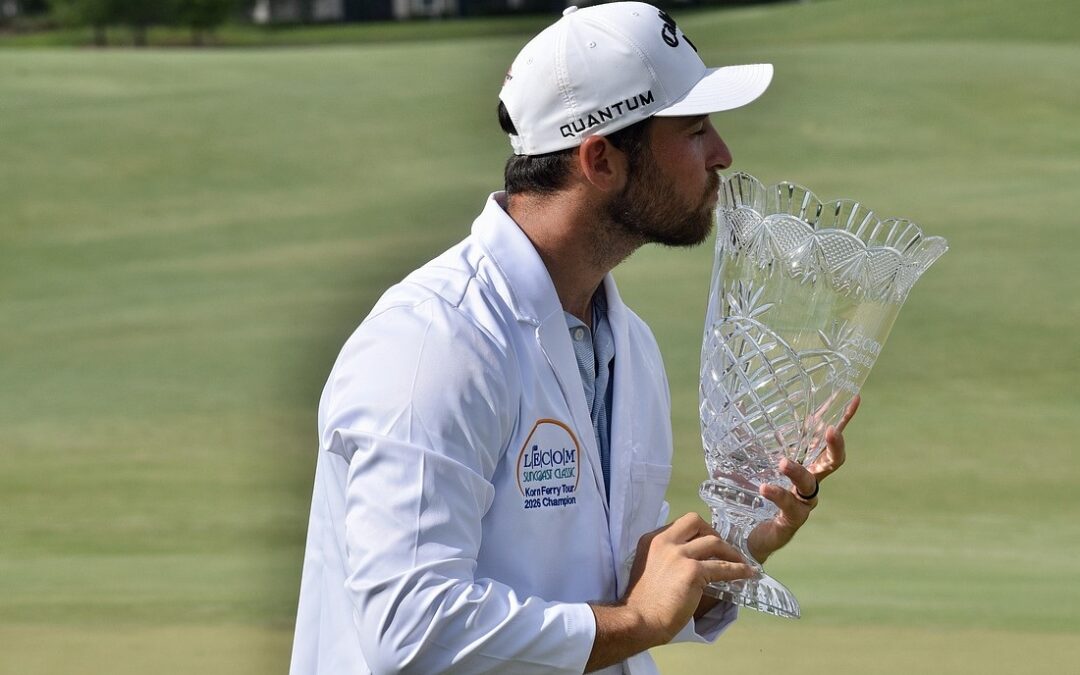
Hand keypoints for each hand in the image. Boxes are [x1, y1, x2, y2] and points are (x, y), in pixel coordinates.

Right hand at [585, 514, 752, 670]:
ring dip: (730, 552)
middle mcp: (665, 542)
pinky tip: (747, 574)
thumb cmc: (641, 601)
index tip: (706, 542)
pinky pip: (723, 568)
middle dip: (712, 532)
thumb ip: (663, 557)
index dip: (697, 532)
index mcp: (652, 540)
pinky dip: (738, 570)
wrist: (638, 620)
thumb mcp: (647, 567)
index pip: (680, 525)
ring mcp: (679, 555)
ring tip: (740, 562)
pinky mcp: (692, 571)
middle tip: (721, 548)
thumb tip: (687, 561)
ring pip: (713, 542)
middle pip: (696, 522)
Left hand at [747, 395, 859, 563]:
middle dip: (835, 446)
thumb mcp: (743, 460)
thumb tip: (742, 405)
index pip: (824, 440)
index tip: (854, 398)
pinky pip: (790, 507)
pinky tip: (765, 488)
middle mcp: (807, 483)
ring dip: (798, 471)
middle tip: (830, 431)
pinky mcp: (791, 521)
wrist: (738, 534)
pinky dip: (778, 495)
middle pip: (832, 462)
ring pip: (809, 484)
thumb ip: (745, 437)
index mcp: (803, 464)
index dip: (841, 420)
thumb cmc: (745, 495)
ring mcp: (802, 503)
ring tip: (783, 462)